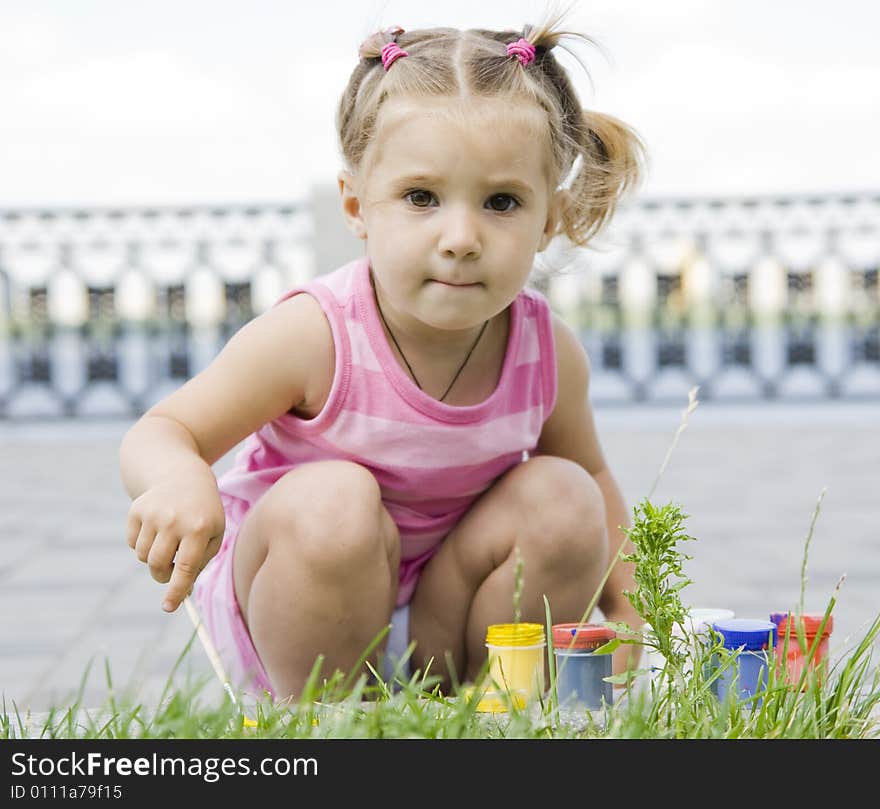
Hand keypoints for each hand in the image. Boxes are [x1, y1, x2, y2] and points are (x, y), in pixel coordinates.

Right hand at [126, 473, 225, 612]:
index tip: (168, 608)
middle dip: (163, 575)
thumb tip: (182, 592)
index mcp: (200, 528)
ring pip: (143, 557)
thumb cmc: (203, 514)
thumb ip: (200, 563)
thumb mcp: (213, 534)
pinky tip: (156, 528)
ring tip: (168, 542)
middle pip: (158, 566)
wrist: (185, 477)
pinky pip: (132, 543)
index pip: (185, 567)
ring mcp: (153, 513)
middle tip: (171, 568)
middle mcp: (174, 520)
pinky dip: (142, 544)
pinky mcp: (136, 510)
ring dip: (153, 558)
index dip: (176, 591)